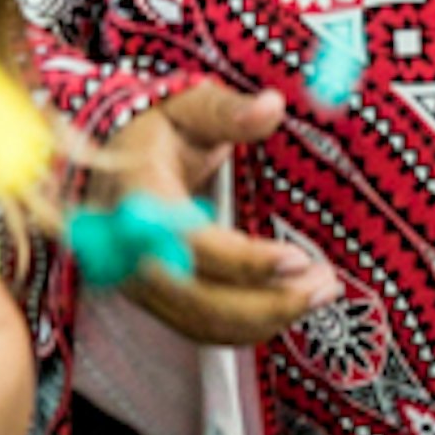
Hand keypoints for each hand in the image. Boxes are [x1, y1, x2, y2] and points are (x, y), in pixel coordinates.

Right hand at [100, 82, 331, 345]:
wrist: (109, 165)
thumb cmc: (153, 133)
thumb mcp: (188, 108)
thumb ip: (228, 111)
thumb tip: (272, 106)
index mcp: (137, 199)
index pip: (192, 245)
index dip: (244, 261)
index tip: (297, 258)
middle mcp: (130, 254)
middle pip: (198, 301)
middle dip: (267, 303)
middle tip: (325, 284)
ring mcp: (139, 283)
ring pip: (203, 323)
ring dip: (266, 319)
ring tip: (320, 294)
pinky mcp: (155, 300)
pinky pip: (201, 328)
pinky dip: (248, 327)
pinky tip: (289, 306)